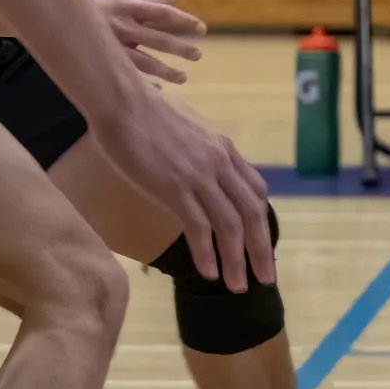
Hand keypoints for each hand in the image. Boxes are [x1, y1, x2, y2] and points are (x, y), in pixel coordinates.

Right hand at [89, 93, 274, 293]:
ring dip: (235, 260)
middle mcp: (220, 163)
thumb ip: (201, 151)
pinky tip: (208, 272)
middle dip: (261, 250)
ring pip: (230, 226)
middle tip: (266, 278)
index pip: (256, 192)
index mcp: (224, 150)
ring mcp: (200, 176)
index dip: (262, 222)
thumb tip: (201, 170)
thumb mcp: (188, 130)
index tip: (263, 246)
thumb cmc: (146, 115)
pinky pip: (199, 227)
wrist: (123, 102)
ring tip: (237, 286)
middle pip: (252, 214)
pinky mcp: (175, 187)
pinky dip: (207, 253)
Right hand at [90, 0, 204, 87]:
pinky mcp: (103, 61)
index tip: (202, 29)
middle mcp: (122, 26)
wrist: (58, 16)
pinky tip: (157, 91)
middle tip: (199, 56)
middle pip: (157, 39)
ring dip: (165, 71)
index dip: (184, 21)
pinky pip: (126, 75)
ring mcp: (112, 46)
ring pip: (143, 62)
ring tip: (183, 79)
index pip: (163, 13)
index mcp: (129, 6)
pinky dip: (142, 84)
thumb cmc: (98, 4)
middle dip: (179, 48)